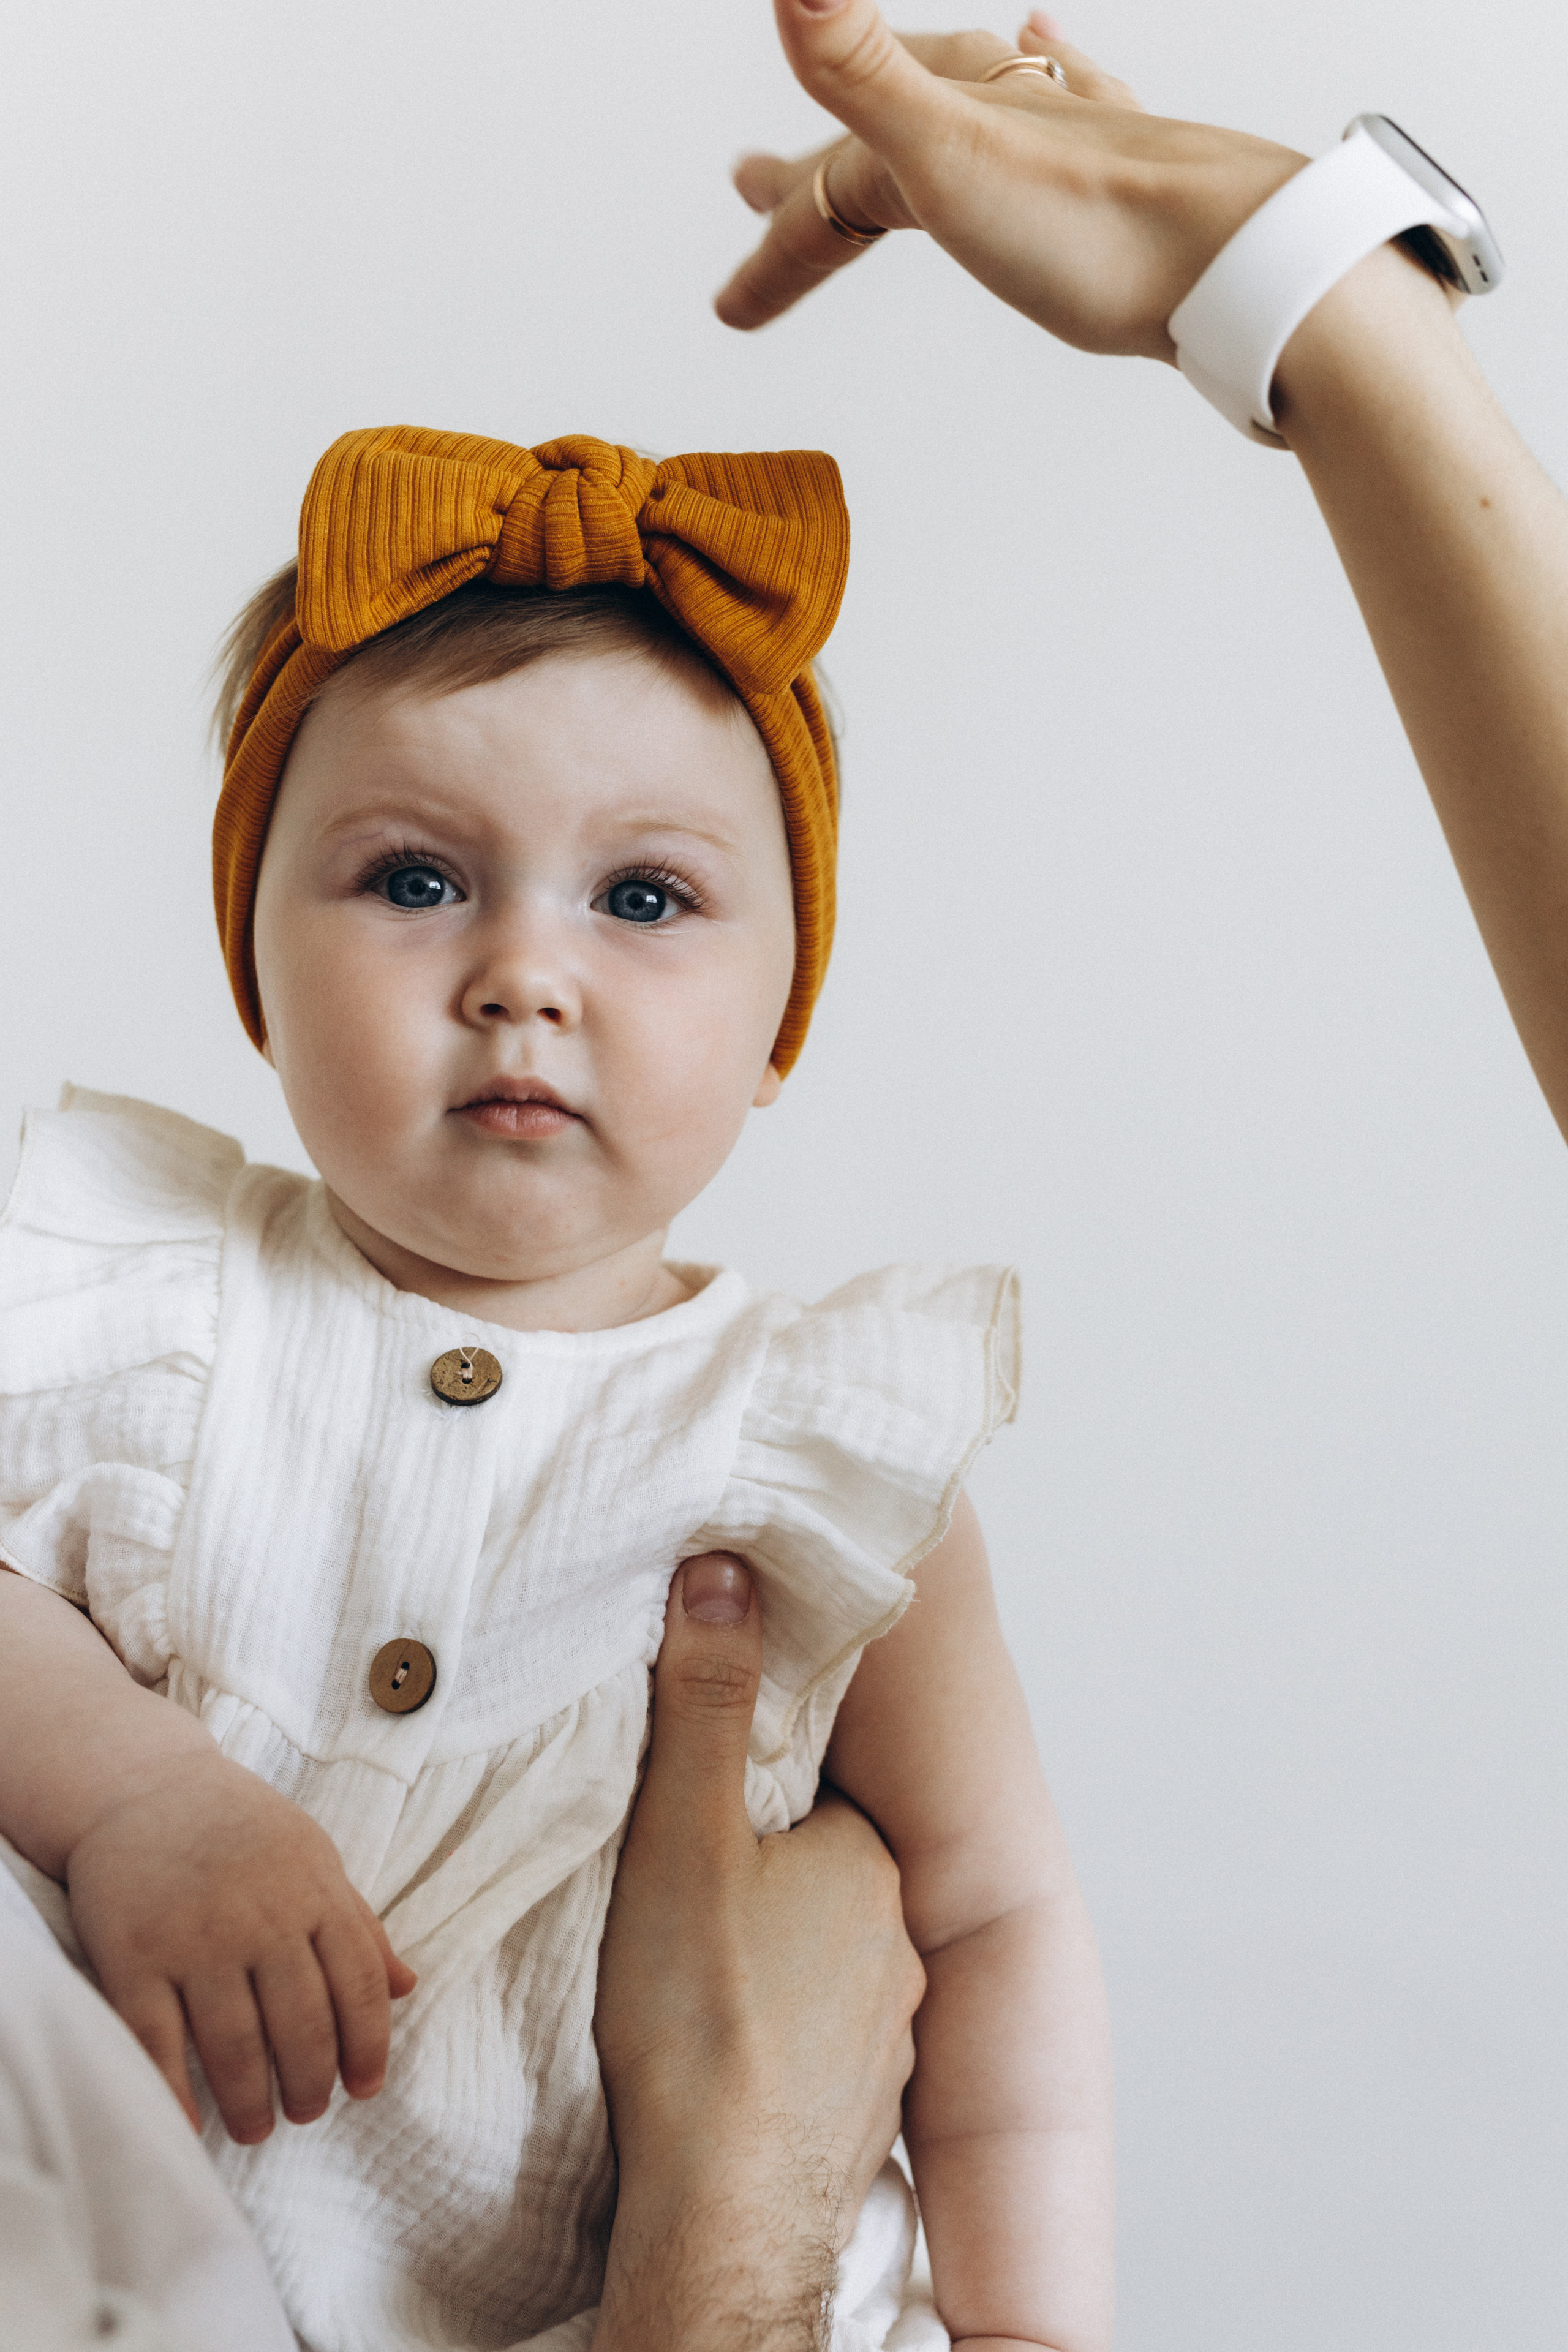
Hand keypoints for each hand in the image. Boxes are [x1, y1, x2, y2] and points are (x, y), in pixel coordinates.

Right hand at [65, 1750, 415, 2142]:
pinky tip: (190, 2124)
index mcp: (313, 1893)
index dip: (368, 2047)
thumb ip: (358, 1924)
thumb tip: (409, 1986)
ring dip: (250, 2102)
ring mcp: (194, 1939)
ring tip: (256, 2128)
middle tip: (306, 2113)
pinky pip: (157, 2042)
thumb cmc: (238, 1830)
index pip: (359, 1986)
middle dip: (310, 2085)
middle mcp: (260, 1918)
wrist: (140, 1784)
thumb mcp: (312, 1858)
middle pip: (302, 2026)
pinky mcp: (132, 1956)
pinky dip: (173, 2094)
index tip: (365, 2089)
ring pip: (234, 2045)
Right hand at [592, 1553, 924, 2349]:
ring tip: (692, 1984)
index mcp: (868, 1868)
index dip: (750, 1800)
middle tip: (681, 1907)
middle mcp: (897, 1949)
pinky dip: (773, 2042)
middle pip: (821, 1877)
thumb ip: (702, 1699)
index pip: (816, 1796)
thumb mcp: (682, 1832)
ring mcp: (886, 2040)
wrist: (718, 2213)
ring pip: (823, 1965)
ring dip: (769, 1966)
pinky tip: (717, 2054)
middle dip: (761, 1882)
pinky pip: (816, 2047)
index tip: (697, 1823)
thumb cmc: (700, 2019)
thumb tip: (725, 1569)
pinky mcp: (856, 2115)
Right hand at [717, 2, 1304, 356]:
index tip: (734, 306)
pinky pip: (1069, 98)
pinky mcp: (1129, 171)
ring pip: (970, 108)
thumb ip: (858, 67)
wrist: (1241, 259)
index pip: (833, 179)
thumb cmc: (1101, 224)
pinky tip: (1053, 48)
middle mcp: (1008, 104)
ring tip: (880, 114)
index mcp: (953, 108)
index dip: (780, 240)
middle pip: (886, 130)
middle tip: (757, 186)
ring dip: (910, 115)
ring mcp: (1068, 134)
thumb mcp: (947, 152)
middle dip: (818, 171)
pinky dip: (1046, 69)